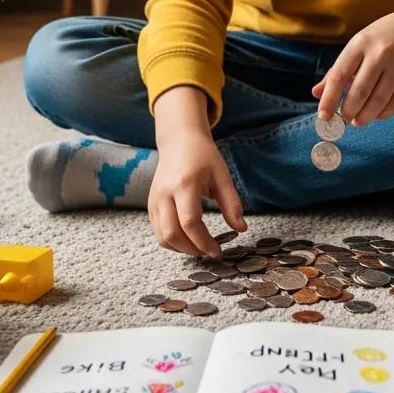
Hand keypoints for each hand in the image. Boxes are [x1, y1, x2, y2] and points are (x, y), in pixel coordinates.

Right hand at [148, 125, 247, 257]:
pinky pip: (158, 231)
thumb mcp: (222, 176)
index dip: (204, 242)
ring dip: (181, 249)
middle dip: (192, 250)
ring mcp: (154, 200)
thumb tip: (242, 229)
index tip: (218, 250)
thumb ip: (232, 203)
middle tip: (209, 252)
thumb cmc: (203, 156)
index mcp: (184, 184)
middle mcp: (165, 194)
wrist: (179, 141)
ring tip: (200, 247)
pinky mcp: (151, 204)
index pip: (190, 222)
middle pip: (172, 234)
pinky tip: (189, 239)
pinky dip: (173, 241)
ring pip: (162, 237)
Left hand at [311, 3, 393, 126]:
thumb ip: (338, 69)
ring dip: (365, 116)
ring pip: (378, 100)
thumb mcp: (359, 44)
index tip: (323, 116)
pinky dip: (384, 113)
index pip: (339, 75)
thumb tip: (317, 94)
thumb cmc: (385, 36)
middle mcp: (379, 53)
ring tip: (358, 121)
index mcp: (360, 43)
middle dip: (348, 111)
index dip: (329, 99)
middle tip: (343, 120)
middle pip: (359, 92)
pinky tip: (377, 115)